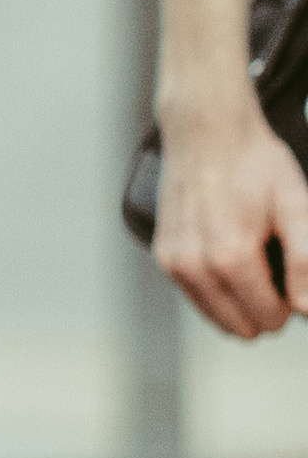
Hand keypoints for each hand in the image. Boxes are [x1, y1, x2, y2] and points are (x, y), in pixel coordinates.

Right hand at [154, 106, 307, 337]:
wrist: (207, 130)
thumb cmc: (254, 163)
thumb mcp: (296, 205)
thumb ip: (305, 262)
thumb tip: (306, 309)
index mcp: (231, 258)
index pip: (269, 318)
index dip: (290, 301)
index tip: (291, 269)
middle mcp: (196, 266)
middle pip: (242, 326)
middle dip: (264, 304)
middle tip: (273, 263)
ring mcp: (175, 263)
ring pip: (218, 317)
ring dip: (240, 298)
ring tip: (250, 255)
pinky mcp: (164, 256)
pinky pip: (198, 296)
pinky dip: (217, 285)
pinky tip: (226, 251)